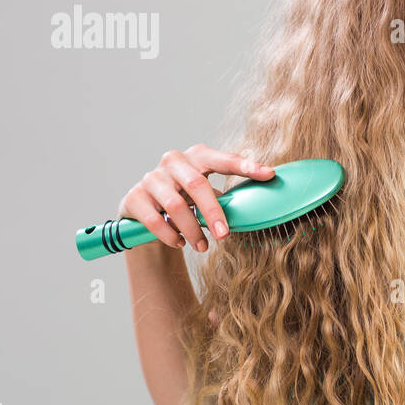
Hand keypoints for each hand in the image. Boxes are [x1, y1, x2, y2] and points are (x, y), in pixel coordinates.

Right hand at [116, 144, 273, 251]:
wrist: (146, 213)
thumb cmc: (186, 201)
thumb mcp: (206, 196)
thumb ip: (226, 198)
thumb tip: (256, 211)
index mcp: (197, 157)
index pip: (223, 160)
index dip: (246, 166)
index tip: (269, 174)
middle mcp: (173, 161)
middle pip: (197, 185)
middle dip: (213, 212)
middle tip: (225, 235)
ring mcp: (151, 178)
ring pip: (175, 205)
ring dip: (192, 230)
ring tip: (203, 247)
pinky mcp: (134, 197)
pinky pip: (154, 219)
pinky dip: (170, 235)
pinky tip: (180, 243)